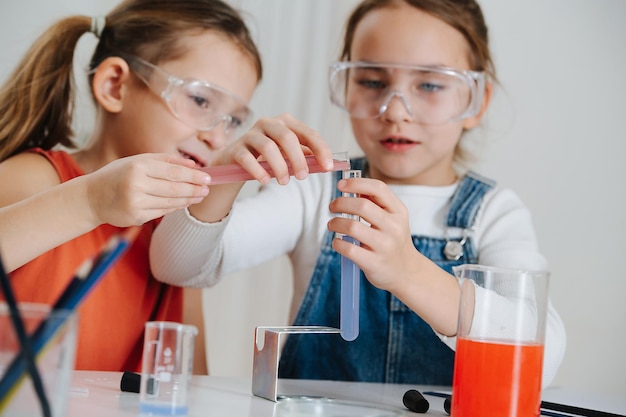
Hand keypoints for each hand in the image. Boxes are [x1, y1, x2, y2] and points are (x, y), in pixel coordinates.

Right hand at [85, 153, 210, 226]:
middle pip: (174, 188)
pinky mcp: (136, 217)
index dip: (193, 175)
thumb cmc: (117, 175)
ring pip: (170, 202)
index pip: (173, 172)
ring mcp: (136, 203)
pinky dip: (175, 207)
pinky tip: (184, 203)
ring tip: (200, 195)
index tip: (207, 177)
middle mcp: (136, 184)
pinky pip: (162, 212)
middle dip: (194, 189)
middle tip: (207, 188)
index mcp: (138, 166)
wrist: (91, 197)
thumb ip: (165, 160)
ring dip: (188, 199)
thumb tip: (192, 164)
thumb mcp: (137, 160)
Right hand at [210, 113, 333, 184]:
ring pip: (268, 147)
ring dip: (279, 167)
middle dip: (298, 159)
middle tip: (303, 177)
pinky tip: (265, 181)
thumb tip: (326, 164)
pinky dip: (259, 171)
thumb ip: (305, 156)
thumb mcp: (288, 154)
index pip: (308, 133)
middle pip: (287, 137)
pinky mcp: (236, 148)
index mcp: (285, 123)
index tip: (328, 167)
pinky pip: (248, 158)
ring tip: (284, 182)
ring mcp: (250, 134)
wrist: (235, 161)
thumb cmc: (266, 157)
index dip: (320, 149)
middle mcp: (268, 124)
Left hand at [328, 177, 416, 292]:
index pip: (378, 189)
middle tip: (332, 207)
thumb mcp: (393, 219)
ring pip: (352, 227)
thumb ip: (375, 203)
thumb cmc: (393, 240)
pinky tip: (337, 242)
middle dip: (340, 203)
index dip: (356, 183)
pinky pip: (348, 249)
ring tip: (332, 224)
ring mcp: (385, 246)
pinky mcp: (374, 263)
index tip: (340, 185)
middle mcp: (394, 227)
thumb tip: (349, 187)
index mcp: (399, 212)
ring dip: (335, 223)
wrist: (406, 272)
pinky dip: (337, 243)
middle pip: (361, 206)